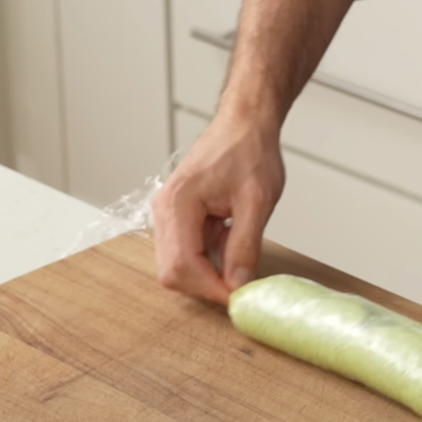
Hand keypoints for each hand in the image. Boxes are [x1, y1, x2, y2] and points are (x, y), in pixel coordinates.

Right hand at [153, 113, 283, 303]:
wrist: (245, 125)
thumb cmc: (249, 151)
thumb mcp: (257, 201)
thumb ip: (245, 245)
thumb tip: (237, 284)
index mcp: (177, 204)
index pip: (182, 265)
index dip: (210, 288)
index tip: (239, 296)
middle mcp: (164, 211)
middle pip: (172, 272)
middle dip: (206, 285)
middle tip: (240, 286)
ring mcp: (168, 215)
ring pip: (178, 266)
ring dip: (208, 273)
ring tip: (238, 254)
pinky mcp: (178, 218)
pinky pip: (187, 253)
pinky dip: (209, 259)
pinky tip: (231, 241)